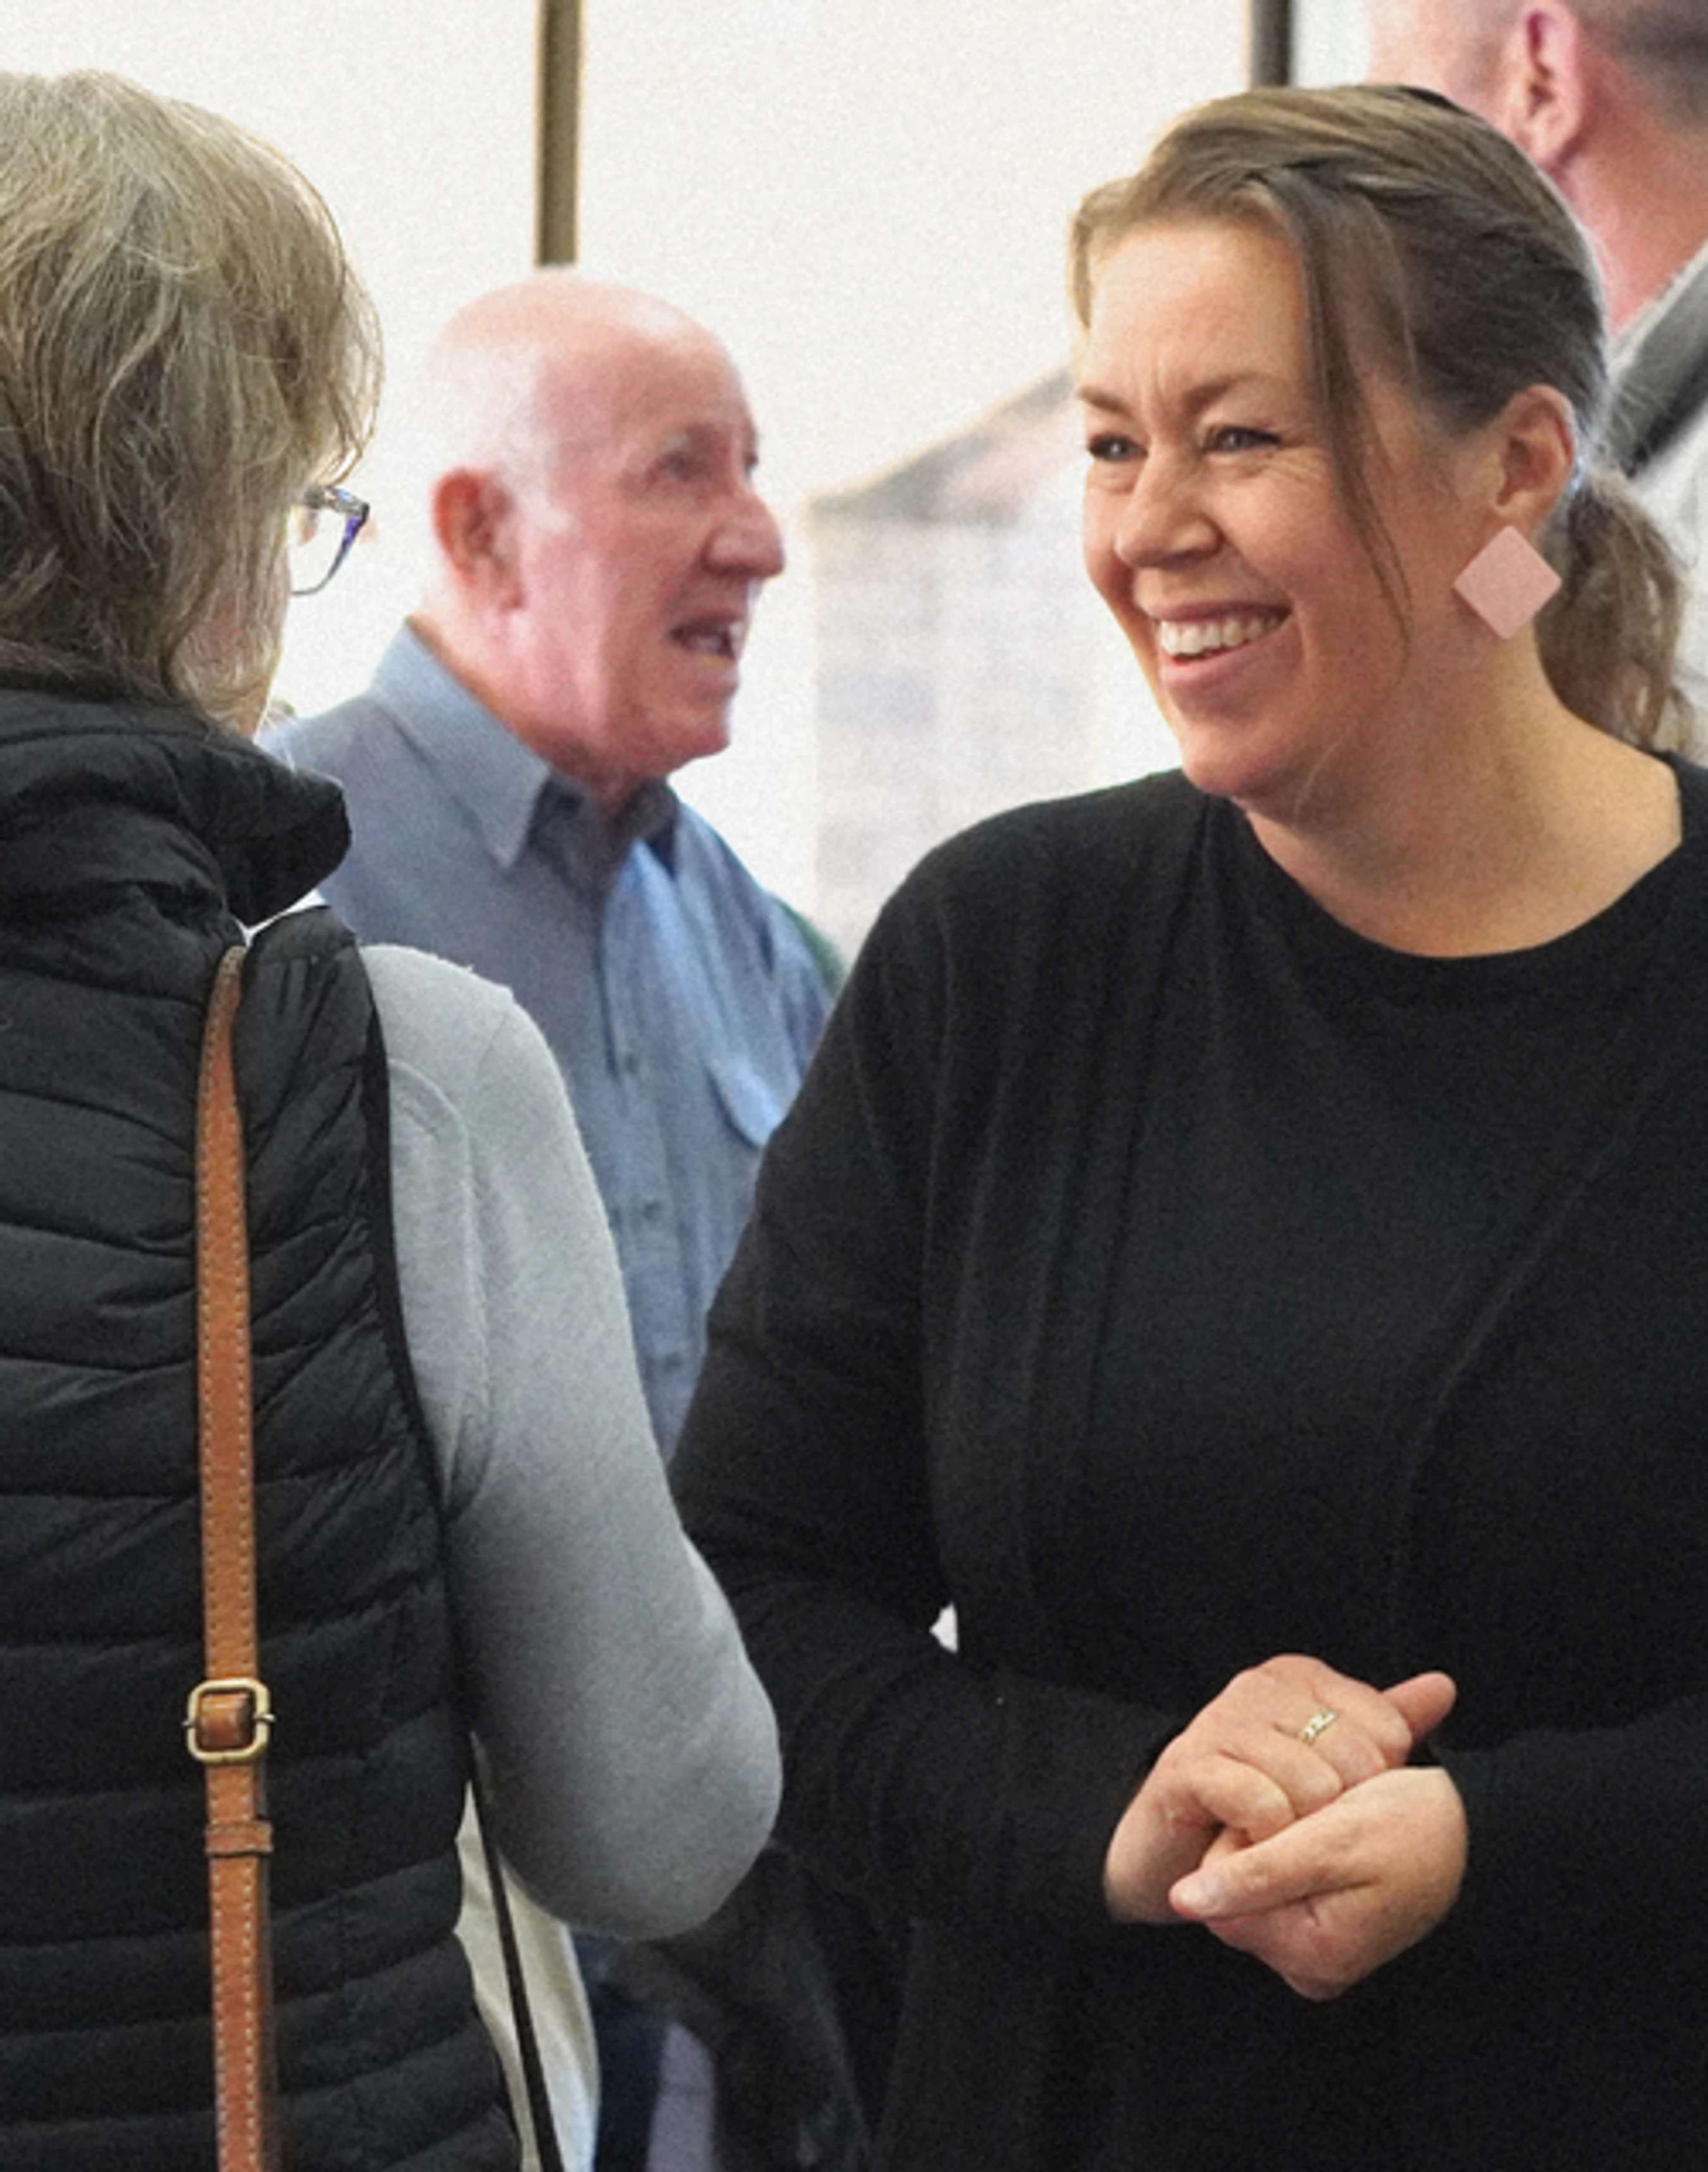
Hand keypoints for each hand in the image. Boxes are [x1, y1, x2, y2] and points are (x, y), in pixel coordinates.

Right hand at [1103, 1656, 1455, 1924]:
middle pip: (1354, 1760)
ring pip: (1312, 1785)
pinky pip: (1262, 1806)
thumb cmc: (1258, 1801)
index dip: (1380, 1782)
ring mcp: (1217, 1721)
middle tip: (1310, 1830)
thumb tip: (1444, 1686)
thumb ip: (1385, 1723)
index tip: (1345, 1802)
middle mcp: (1256, 1687)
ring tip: (1282, 1840)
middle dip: (1344, 1812)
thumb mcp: (1330, 1762)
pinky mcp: (1187, 1767)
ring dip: (1304, 1831)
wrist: (1171, 1849)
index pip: (1386, 1728)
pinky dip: (1269, 1839)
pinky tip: (1255, 1844)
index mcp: (1295, 1675)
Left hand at [1169, 1764, 1468, 1998]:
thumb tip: (1177, 1900)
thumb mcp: (1330, 1843)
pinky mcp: (1332, 1931)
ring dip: (1285, 1844)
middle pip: (1234, 1891)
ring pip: (1257, 1884)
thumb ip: (1252, 1874)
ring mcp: (1323, 1952)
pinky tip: (1339, 1839)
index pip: (1218, 1892)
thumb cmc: (1414, 1827)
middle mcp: (1312, 1968)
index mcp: (1309, 1955)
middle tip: (1322, 1819)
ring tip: (1336, 1826)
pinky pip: (1286, 1887)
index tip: (1299, 1817)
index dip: (1246, 1838)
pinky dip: (1303, 1855)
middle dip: (1264, 1843)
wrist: (1481, 1829)